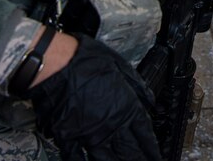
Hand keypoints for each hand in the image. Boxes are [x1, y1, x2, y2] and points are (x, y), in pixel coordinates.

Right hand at [29, 34, 160, 160]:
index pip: (144, 135)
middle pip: (129, 151)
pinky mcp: (68, 137)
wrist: (56, 65)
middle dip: (139, 160)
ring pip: (107, 159)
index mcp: (125, 107)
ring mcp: (89, 134)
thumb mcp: (121, 67)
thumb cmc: (85, 61)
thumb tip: (148, 98)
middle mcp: (109, 125)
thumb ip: (136, 86)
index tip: (156, 157)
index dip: (152, 149)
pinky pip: (76, 158)